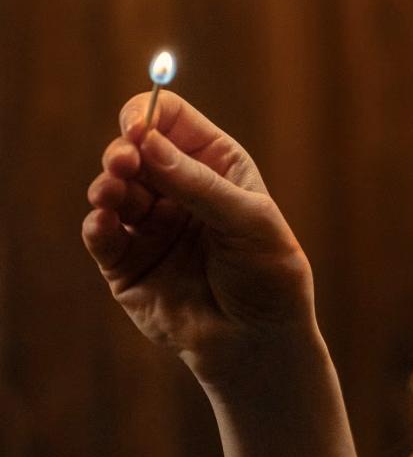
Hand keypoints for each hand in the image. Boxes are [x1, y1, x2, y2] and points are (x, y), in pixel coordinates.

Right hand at [82, 91, 316, 391]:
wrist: (259, 342)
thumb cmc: (269, 275)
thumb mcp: (250, 222)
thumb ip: (200, 185)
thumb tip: (148, 143)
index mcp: (216, 166)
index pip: (173, 121)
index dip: (150, 114)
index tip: (137, 125)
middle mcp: (179, 189)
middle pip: (135, 150)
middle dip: (124, 150)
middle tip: (123, 161)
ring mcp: (151, 224)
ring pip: (114, 188)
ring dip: (108, 185)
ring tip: (112, 192)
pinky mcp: (127, 262)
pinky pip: (101, 234)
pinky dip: (98, 224)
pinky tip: (104, 222)